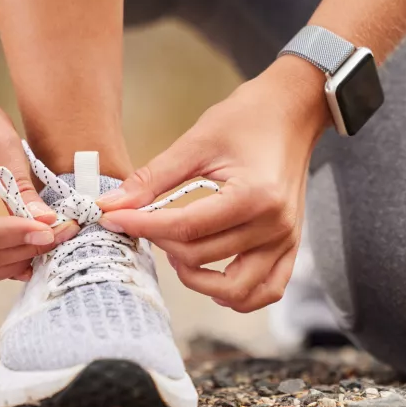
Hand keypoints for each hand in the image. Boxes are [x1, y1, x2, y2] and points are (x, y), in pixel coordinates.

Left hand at [97, 58, 329, 311]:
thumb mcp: (197, 142)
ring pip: (235, 289)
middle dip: (162, 244)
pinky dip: (238, 295)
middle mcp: (274, 225)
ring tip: (177, 252)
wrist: (293, 111)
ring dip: (197, 279)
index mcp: (254, 196)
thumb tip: (112, 205)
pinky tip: (212, 278)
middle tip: (144, 224)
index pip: (186, 227)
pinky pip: (267, 290)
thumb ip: (153, 178)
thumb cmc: (248, 118)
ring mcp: (286, 240)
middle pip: (203, 257)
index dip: (143, 226)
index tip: (114, 219)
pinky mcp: (290, 246)